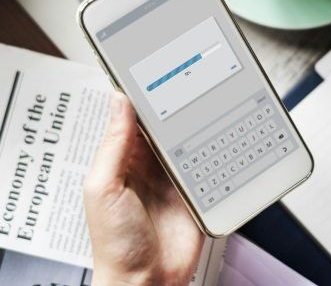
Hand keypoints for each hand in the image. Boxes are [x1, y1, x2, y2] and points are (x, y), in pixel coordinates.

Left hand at [84, 92, 203, 285]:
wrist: (148, 282)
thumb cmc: (116, 244)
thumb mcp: (104, 189)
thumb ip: (113, 146)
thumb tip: (119, 103)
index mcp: (122, 159)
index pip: (132, 118)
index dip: (140, 96)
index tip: (152, 74)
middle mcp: (148, 163)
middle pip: (163, 125)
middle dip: (173, 106)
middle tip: (186, 80)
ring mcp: (173, 174)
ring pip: (185, 137)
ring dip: (194, 123)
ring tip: (205, 98)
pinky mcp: (195, 186)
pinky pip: (204, 159)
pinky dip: (211, 145)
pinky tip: (217, 130)